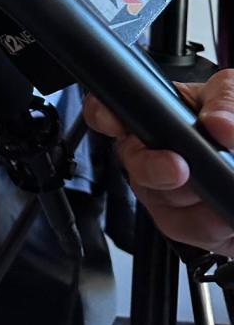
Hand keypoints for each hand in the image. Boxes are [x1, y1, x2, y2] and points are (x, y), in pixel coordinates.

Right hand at [84, 71, 233, 255]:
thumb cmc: (233, 124)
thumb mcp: (232, 95)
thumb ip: (225, 101)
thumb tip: (217, 123)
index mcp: (156, 117)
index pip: (110, 112)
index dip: (104, 116)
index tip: (114, 122)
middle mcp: (151, 153)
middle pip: (132, 163)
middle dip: (153, 168)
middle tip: (179, 169)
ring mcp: (163, 190)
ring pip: (159, 201)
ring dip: (194, 201)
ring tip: (223, 189)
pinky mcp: (183, 222)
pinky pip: (184, 229)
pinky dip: (210, 225)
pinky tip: (225, 213)